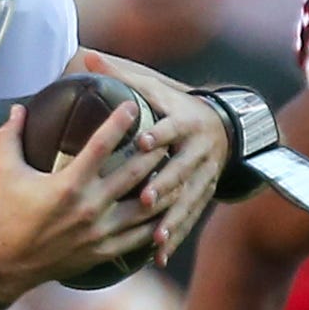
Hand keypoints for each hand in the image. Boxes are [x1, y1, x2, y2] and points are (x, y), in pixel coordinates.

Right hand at [0, 100, 164, 290]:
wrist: (11, 263)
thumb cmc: (10, 214)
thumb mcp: (6, 173)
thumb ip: (11, 138)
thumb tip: (17, 108)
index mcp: (68, 184)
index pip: (101, 146)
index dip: (119, 122)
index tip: (133, 106)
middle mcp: (89, 207)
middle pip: (134, 174)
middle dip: (154, 153)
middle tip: (167, 136)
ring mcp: (101, 231)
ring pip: (146, 207)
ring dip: (164, 188)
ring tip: (177, 171)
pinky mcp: (105, 250)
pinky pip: (141, 236)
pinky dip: (157, 222)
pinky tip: (168, 210)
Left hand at [86, 53, 233, 260]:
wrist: (224, 127)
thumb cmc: (176, 106)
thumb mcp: (156, 87)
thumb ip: (121, 74)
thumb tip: (84, 54)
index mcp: (185, 122)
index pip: (173, 128)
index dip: (160, 135)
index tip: (142, 142)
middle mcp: (198, 152)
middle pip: (181, 170)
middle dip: (165, 185)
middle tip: (144, 198)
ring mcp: (203, 178)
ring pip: (187, 201)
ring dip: (171, 219)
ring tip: (154, 237)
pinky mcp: (201, 197)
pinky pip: (187, 221)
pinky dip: (174, 238)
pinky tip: (158, 255)